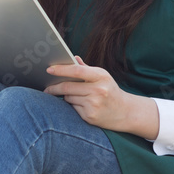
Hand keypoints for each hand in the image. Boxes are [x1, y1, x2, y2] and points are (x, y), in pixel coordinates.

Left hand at [44, 56, 158, 138]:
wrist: (126, 112)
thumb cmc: (110, 91)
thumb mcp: (102, 76)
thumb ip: (86, 68)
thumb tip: (72, 58)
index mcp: (101, 76)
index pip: (76, 71)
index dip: (61, 70)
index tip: (49, 69)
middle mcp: (98, 90)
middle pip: (67, 87)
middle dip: (54, 88)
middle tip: (47, 88)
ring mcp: (94, 104)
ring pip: (68, 98)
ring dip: (66, 97)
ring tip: (75, 97)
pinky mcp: (90, 116)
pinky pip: (73, 109)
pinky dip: (73, 107)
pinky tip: (83, 106)